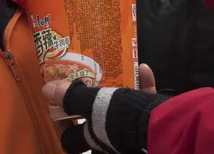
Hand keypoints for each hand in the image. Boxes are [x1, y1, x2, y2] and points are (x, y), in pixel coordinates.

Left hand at [43, 64, 165, 153]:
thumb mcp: (94, 107)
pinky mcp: (154, 126)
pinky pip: (146, 104)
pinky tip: (143, 69)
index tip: (56, 106)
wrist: (166, 128)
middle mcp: (112, 146)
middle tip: (87, 85)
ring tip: (114, 73)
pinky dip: (144, 86)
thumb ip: (72, 98)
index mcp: (94, 146)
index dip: (62, 125)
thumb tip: (47, 90)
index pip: (71, 142)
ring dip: (119, 93)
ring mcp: (133, 138)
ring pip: (122, 114)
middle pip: (96, 127)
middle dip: (93, 106)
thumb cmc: (122, 121)